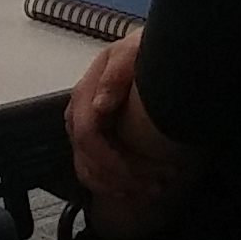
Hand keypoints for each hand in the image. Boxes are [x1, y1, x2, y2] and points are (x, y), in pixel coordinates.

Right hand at [63, 37, 145, 199]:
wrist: (145, 48)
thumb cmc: (141, 50)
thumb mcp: (133, 51)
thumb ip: (117, 73)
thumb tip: (100, 105)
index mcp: (84, 95)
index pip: (89, 137)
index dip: (116, 160)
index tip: (149, 170)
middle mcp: (79, 116)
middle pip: (90, 159)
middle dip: (126, 177)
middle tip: (162, 182)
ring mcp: (84, 129)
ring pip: (90, 172)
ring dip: (121, 186)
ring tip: (155, 188)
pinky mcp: (94, 139)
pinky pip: (93, 172)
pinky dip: (111, 187)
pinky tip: (134, 190)